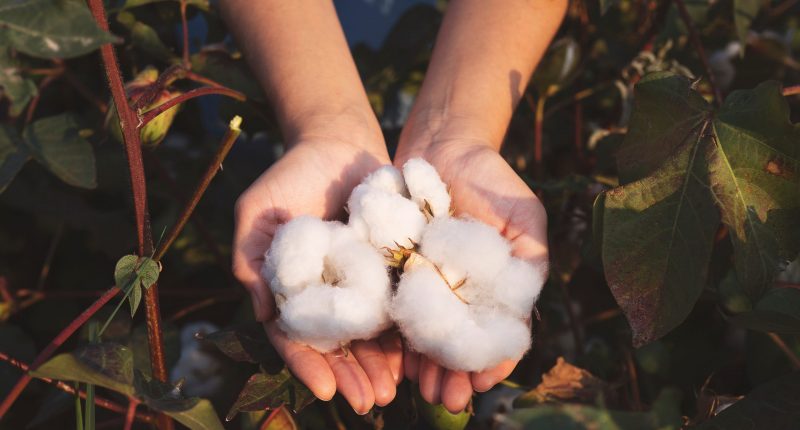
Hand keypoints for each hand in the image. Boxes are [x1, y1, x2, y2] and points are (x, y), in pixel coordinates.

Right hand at [233, 128, 402, 413]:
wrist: (338, 142)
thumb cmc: (290, 174)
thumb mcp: (257, 210)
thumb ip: (251, 259)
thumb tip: (261, 314)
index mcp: (290, 289)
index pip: (295, 336)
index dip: (307, 364)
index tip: (324, 390)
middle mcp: (326, 293)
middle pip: (337, 345)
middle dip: (351, 377)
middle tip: (369, 403)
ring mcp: (360, 283)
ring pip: (369, 335)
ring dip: (379, 367)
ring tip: (392, 392)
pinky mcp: (391, 268)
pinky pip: (398, 306)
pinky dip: (404, 334)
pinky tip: (414, 358)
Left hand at [395, 139, 547, 412]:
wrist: (442, 145)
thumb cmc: (491, 180)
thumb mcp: (524, 216)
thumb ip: (531, 259)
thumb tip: (525, 309)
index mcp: (494, 288)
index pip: (494, 334)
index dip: (491, 361)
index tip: (482, 381)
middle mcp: (460, 293)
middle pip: (458, 343)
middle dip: (453, 373)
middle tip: (447, 398)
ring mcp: (427, 284)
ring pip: (427, 335)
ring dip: (426, 365)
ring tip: (423, 390)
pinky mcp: (395, 271)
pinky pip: (396, 309)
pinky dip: (398, 336)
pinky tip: (397, 360)